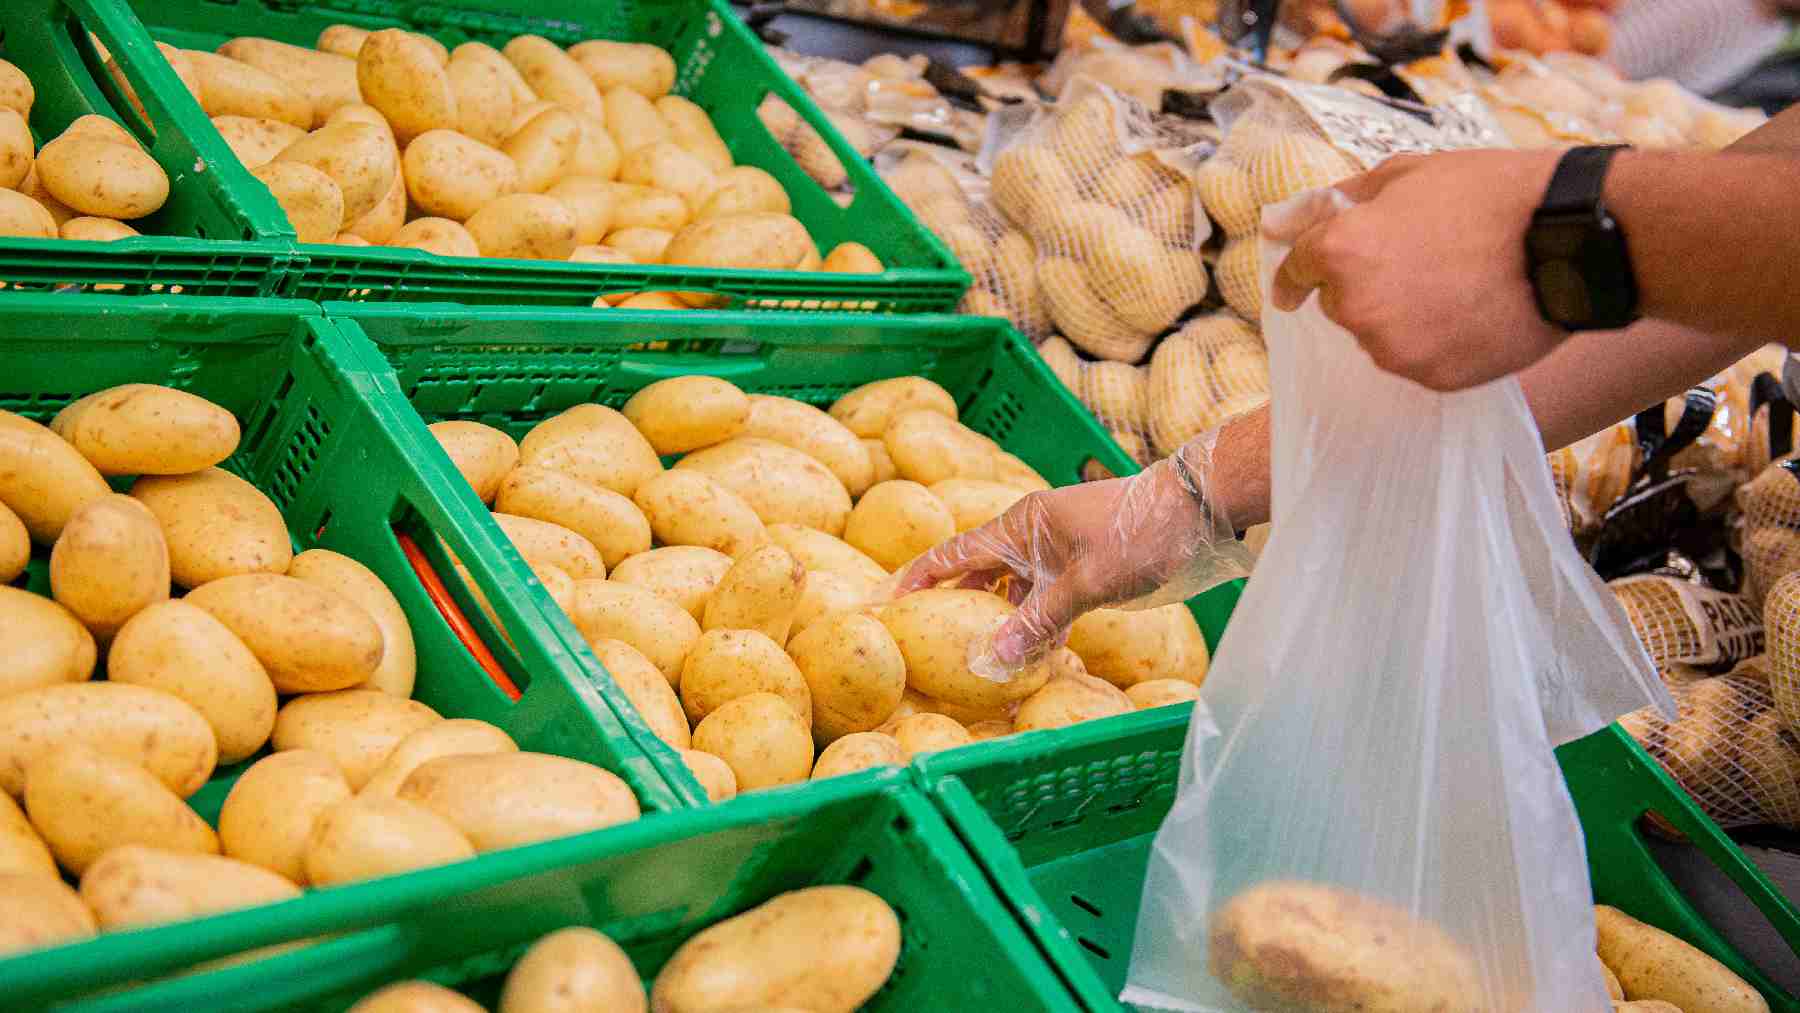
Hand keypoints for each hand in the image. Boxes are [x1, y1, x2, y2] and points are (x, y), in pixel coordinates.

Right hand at [894, 435, 1251, 672]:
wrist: (1198, 511)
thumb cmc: (1141, 535)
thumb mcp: (1087, 583)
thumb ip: (1038, 621)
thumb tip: (991, 660)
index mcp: (1021, 525)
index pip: (954, 553)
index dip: (918, 577)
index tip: (887, 601)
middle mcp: (1032, 535)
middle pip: (978, 572)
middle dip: (953, 605)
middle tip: (924, 639)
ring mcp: (1058, 551)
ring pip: (1013, 589)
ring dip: (999, 620)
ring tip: (977, 657)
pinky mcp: (1082, 566)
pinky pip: (1044, 596)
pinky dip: (1034, 622)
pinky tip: (1032, 652)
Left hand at [1266, 150, 1568, 391]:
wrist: (1569, 239)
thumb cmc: (1491, 195)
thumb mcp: (1410, 172)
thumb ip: (1344, 198)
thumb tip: (1293, 218)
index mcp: (1343, 250)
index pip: (1296, 271)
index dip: (1298, 274)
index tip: (1296, 284)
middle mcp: (1357, 306)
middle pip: (1341, 304)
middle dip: (1367, 284)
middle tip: (1422, 259)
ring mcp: (1394, 349)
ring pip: (1379, 335)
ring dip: (1401, 316)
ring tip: (1456, 284)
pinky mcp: (1432, 378)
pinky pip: (1418, 360)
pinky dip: (1435, 341)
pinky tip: (1472, 311)